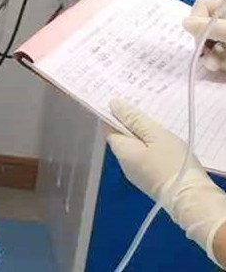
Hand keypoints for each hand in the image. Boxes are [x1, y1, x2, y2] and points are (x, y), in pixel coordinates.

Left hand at [108, 99, 225, 254]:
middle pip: (121, 138)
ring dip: (140, 136)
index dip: (112, 114)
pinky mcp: (150, 181)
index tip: (121, 101)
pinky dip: (149, 148)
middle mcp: (124, 164)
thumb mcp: (155, 135)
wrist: (190, 198)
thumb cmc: (172, 164)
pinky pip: (145, 158)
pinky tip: (160, 142)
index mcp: (122, 151)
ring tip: (152, 122)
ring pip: (134, 149)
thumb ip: (134, 120)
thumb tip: (113, 104)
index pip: (108, 127)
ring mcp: (137, 174)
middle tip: (140, 107)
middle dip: (128, 123)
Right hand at [184, 0, 225, 70]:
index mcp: (225, 6)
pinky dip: (222, 62)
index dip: (196, 22)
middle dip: (205, 46)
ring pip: (214, 44)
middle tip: (210, 61)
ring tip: (218, 68)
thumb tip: (185, 23)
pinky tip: (225, 68)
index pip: (201, 6)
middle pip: (206, 28)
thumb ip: (209, 26)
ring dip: (213, 58)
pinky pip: (221, 54)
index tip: (200, 38)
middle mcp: (225, 18)